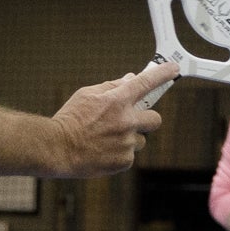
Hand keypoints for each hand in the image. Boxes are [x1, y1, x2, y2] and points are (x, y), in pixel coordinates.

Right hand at [51, 61, 178, 173]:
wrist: (57, 148)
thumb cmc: (69, 120)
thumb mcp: (87, 95)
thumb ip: (111, 87)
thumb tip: (129, 80)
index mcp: (117, 100)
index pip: (146, 82)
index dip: (163, 74)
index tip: (173, 69)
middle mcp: (126, 121)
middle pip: (155, 118)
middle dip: (147, 118)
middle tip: (132, 120)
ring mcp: (127, 142)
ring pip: (140, 140)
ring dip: (129, 138)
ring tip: (106, 140)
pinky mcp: (124, 161)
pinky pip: (129, 155)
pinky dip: (119, 154)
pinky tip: (102, 151)